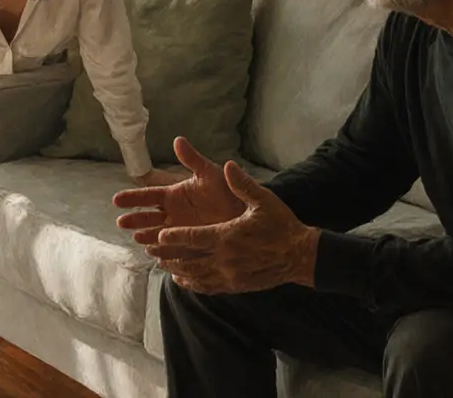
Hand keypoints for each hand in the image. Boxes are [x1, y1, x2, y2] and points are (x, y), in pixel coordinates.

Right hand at [114, 137, 245, 246]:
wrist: (246, 213)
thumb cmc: (228, 191)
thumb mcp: (210, 173)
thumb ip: (193, 159)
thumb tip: (178, 139)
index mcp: (173, 195)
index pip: (148, 196)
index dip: (132, 198)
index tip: (116, 200)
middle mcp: (171, 214)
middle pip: (147, 217)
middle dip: (134, 220)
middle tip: (122, 223)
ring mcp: (178, 231)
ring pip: (156, 235)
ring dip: (146, 237)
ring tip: (137, 239)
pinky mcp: (187, 245)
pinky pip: (170, 250)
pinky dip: (162, 252)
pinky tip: (155, 255)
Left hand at [151, 160, 318, 294]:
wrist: (300, 256)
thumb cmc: (281, 225)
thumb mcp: (263, 200)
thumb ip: (242, 184)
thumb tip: (228, 166)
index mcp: (228, 237)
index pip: (194, 237)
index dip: (174, 236)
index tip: (159, 234)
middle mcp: (225, 259)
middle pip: (189, 260)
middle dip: (169, 255)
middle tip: (152, 251)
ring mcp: (230, 276)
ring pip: (196, 276)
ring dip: (178, 271)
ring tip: (163, 265)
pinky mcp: (236, 286)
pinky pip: (209, 287)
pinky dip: (193, 285)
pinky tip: (184, 281)